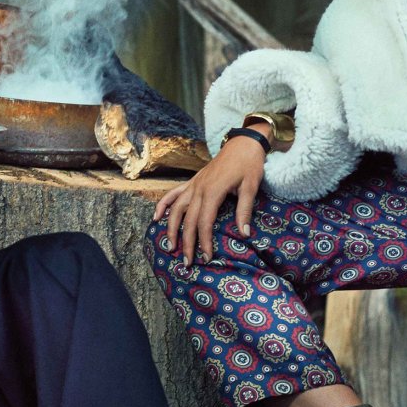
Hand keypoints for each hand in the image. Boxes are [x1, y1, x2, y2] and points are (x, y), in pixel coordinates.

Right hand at [153, 130, 267, 264]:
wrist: (243, 143)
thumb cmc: (249, 164)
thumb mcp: (250, 187)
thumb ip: (244, 211)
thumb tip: (244, 234)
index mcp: (213, 191)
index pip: (204, 223)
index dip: (204, 242)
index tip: (207, 258)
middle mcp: (198, 189)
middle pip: (188, 221)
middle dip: (186, 243)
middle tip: (187, 263)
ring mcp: (193, 184)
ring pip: (175, 209)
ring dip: (171, 229)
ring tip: (170, 247)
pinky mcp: (192, 181)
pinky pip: (173, 194)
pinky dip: (163, 205)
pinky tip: (156, 217)